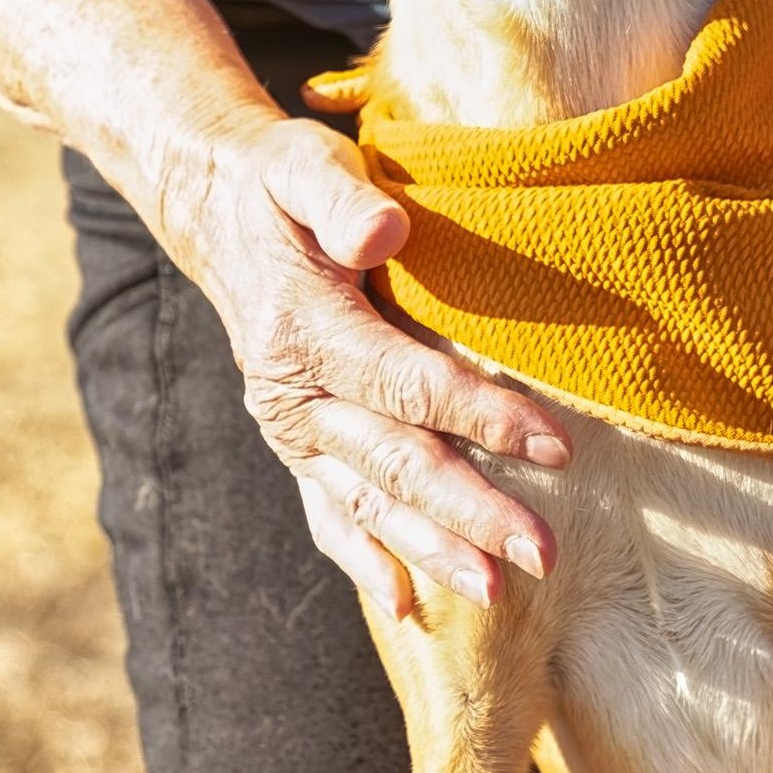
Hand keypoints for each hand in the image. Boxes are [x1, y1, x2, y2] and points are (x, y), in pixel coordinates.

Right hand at [151, 108, 571, 616]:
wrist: (217, 209)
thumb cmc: (280, 181)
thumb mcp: (305, 165)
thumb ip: (342, 199)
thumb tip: (384, 234)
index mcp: (302, 329)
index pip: (404, 383)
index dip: (480, 415)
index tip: (555, 448)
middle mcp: (291, 394)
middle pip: (394, 462)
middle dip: (470, 512)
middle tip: (543, 554)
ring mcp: (292, 428)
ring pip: (368, 501)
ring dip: (432, 550)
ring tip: (495, 592)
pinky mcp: (298, 442)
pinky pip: (329, 512)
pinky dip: (365, 561)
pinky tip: (408, 607)